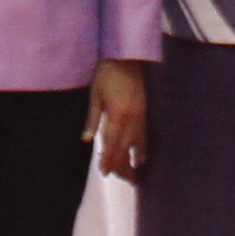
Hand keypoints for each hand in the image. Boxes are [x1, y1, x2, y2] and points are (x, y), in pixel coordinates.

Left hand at [88, 59, 150, 184]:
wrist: (128, 57)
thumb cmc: (108, 74)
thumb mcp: (95, 95)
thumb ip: (92, 119)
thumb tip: (87, 140)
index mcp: (117, 115)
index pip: (112, 145)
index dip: (108, 160)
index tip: (104, 172)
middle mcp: (131, 119)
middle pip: (126, 149)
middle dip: (122, 166)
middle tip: (120, 179)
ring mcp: (142, 116)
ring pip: (138, 145)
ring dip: (134, 161)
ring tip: (134, 177)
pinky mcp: (147, 111)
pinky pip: (147, 135)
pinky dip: (144, 148)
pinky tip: (143, 157)